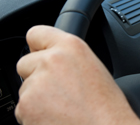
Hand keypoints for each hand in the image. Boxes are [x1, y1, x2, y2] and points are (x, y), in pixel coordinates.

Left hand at [15, 26, 139, 124]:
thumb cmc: (106, 104)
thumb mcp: (93, 67)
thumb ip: (69, 57)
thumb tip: (53, 57)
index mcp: (71, 46)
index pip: (36, 33)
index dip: (38, 46)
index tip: (40, 53)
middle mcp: (50, 60)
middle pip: (26, 62)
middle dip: (36, 75)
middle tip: (57, 88)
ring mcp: (36, 84)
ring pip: (25, 87)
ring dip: (37, 97)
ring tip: (62, 106)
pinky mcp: (26, 107)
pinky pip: (23, 108)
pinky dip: (34, 114)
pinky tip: (56, 117)